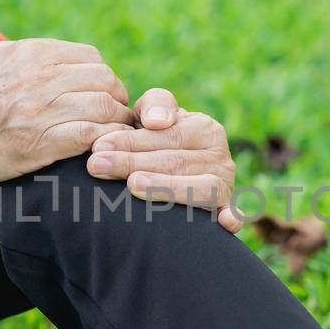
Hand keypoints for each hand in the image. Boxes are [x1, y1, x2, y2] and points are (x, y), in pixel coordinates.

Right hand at [0, 39, 132, 181]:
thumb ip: (28, 59)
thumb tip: (55, 60)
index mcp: (31, 54)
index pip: (91, 59)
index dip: (103, 79)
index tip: (102, 95)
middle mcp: (41, 76)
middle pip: (104, 81)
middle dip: (116, 99)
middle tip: (113, 117)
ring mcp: (42, 109)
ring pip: (104, 107)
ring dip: (115, 124)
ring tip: (112, 136)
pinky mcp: (40, 142)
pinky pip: (91, 136)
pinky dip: (105, 142)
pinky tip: (102, 150)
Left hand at [86, 88, 241, 231]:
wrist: (169, 171)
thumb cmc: (154, 142)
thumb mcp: (151, 116)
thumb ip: (154, 106)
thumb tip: (159, 121)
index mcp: (205, 129)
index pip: (167, 135)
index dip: (131, 140)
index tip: (98, 147)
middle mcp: (221, 157)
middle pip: (176, 162)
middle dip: (133, 163)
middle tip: (97, 166)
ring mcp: (226, 186)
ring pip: (199, 187)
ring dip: (166, 187)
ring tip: (132, 184)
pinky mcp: (226, 211)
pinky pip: (232, 215)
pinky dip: (231, 217)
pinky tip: (223, 222)